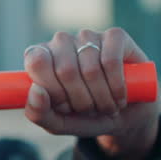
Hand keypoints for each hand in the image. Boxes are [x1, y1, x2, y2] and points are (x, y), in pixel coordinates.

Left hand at [23, 28, 160, 159]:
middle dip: (81, 102)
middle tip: (91, 111)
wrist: (124, 117)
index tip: (66, 108)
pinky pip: (111, 61)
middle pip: (66, 70)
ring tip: (106, 107)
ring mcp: (87, 36)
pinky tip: (119, 97)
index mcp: (39, 58)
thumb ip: (38, 113)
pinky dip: (117, 87)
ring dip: (102, 99)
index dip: (54, 92)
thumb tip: (36, 91)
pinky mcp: (115, 36)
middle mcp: (61, 42)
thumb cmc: (85, 117)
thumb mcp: (58, 123)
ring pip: (90, 69)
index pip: (37, 63)